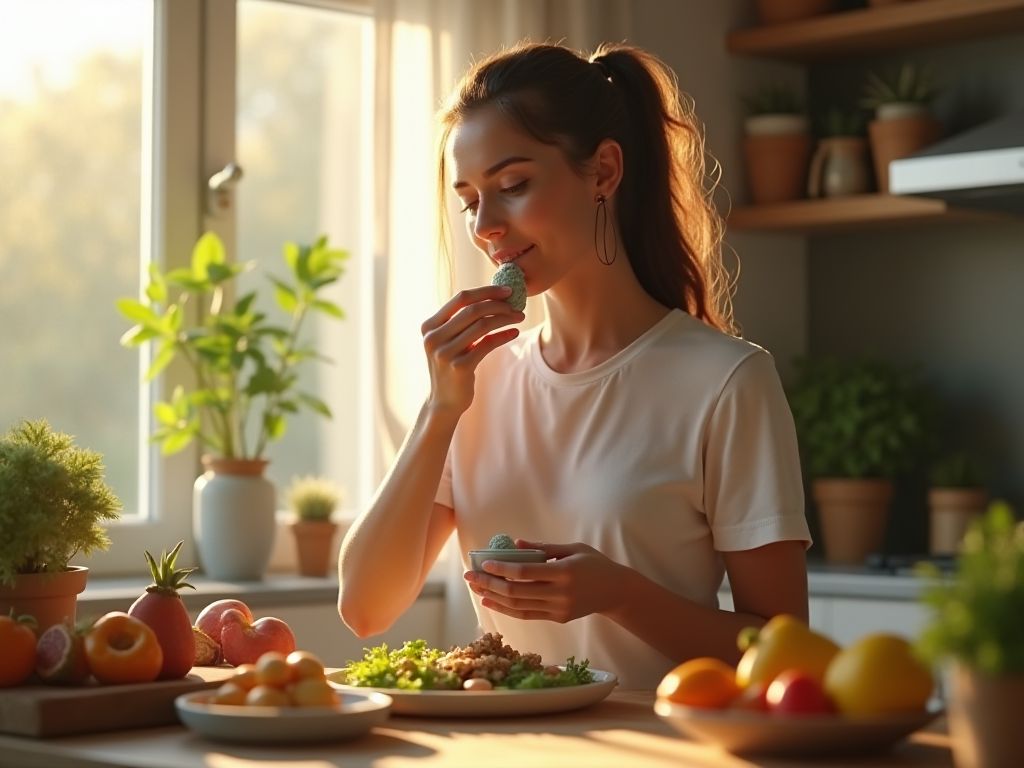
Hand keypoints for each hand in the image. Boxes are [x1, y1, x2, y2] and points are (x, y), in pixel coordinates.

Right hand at [420, 286, 522, 415]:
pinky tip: (514, 333)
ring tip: (519, 318)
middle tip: (517, 305)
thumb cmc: (450, 366)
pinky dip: (503, 336)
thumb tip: (492, 296)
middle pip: (473, 310)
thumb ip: (460, 321)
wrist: (444, 401)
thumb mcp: (448, 341)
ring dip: (504, 319)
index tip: (507, 290)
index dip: (486, 291)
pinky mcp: (460, 367)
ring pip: (482, 325)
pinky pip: (487, 344)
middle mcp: (434, 337)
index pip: (460, 298)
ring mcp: (445, 352)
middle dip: (499, 304)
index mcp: (429, 326)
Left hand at [463, 541, 627, 622]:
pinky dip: (506, 608)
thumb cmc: (593, 563)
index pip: (525, 573)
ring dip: (494, 597)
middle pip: (516, 591)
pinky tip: (491, 601)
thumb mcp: (572, 548)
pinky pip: (527, 614)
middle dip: (489, 584)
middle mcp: (560, 594)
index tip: (484, 563)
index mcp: (564, 572)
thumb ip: (543, 548)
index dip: (502, 569)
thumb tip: (514, 544)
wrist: (615, 591)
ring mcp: (558, 609)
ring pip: (518, 606)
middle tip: (470, 576)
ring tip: (476, 588)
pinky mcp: (557, 618)